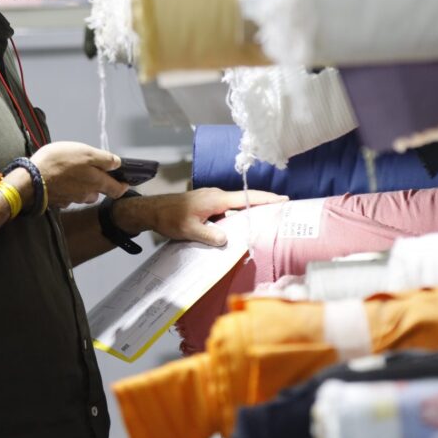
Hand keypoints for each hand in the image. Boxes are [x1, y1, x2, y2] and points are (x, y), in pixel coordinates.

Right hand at [30, 141, 127, 206]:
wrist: (31, 179)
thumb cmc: (59, 163)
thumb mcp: (85, 153)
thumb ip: (104, 159)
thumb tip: (117, 164)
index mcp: (97, 183)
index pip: (117, 190)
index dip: (122, 185)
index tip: (125, 181)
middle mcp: (86, 195)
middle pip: (99, 192)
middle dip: (100, 184)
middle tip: (95, 172)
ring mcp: (71, 199)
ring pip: (83, 194)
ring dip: (83, 186)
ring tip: (75, 174)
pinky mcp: (57, 200)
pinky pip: (67, 195)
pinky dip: (67, 189)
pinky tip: (61, 180)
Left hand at [115, 188, 288, 246]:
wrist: (152, 210)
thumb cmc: (170, 217)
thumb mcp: (190, 230)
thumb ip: (209, 235)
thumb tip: (227, 240)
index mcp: (217, 199)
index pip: (247, 198)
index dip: (267, 199)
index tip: (285, 199)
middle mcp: (217, 196)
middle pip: (245, 202)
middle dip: (263, 207)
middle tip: (281, 215)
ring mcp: (212, 200)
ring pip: (235, 209)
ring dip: (247, 216)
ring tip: (264, 226)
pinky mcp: (207, 206)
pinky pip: (226, 212)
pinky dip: (234, 220)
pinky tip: (238, 232)